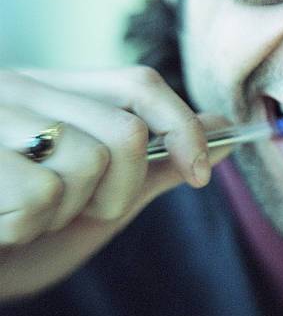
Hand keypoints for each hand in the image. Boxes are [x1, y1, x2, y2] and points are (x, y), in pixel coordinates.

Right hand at [0, 67, 231, 301]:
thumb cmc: (22, 231)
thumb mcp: (99, 197)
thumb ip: (158, 162)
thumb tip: (226, 130)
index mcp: (55, 92)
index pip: (139, 83)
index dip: (183, 125)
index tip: (201, 172)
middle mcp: (20, 89)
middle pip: (126, 131)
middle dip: (119, 192)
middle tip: (81, 211)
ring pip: (88, 162)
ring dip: (68, 212)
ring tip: (26, 216)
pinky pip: (41, 194)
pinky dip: (28, 226)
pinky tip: (0, 225)